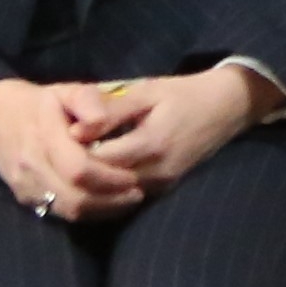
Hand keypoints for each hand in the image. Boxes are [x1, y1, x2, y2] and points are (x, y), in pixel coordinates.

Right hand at [0, 76, 146, 217]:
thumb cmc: (40, 103)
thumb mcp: (66, 91)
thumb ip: (88, 101)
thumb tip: (102, 122)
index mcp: (44, 136)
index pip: (79, 168)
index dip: (109, 177)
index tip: (134, 176)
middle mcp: (32, 166)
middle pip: (75, 196)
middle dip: (111, 199)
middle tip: (138, 193)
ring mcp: (26, 185)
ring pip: (67, 210)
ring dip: (101, 210)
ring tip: (126, 201)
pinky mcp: (25, 198)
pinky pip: (58, 213)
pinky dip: (85, 213)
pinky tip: (105, 204)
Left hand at [66, 66, 273, 190]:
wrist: (228, 107)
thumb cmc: (185, 93)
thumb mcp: (147, 92)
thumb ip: (111, 111)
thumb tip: (74, 130)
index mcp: (151, 143)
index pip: (97, 161)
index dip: (72, 152)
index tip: (56, 137)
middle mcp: (157, 171)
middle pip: (102, 183)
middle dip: (78, 170)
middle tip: (59, 153)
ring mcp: (163, 183)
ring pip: (114, 194)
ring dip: (93, 180)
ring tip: (74, 162)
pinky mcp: (166, 187)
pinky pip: (128, 194)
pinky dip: (110, 185)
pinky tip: (98, 170)